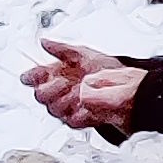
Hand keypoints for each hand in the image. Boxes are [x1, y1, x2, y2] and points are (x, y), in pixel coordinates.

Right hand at [23, 39, 146, 133]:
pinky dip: (77, 113)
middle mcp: (60, 92)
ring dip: (65, 100)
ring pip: (54, 109)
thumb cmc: (108, 71)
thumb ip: (63, 50)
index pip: (35, 77)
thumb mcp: (86, 55)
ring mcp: (69, 107)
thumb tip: (44, 42)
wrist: (129, 89)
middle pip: (41, 96)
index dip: (32, 76)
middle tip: (63, 82)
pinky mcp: (80, 120)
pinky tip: (85, 106)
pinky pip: (71, 120)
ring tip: (78, 92)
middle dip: (50, 88)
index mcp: (57, 74)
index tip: (33, 75)